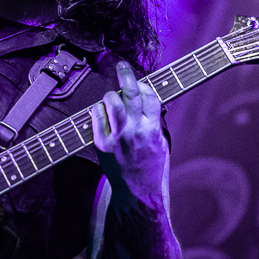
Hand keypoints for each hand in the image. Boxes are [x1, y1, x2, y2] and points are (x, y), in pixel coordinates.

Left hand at [91, 61, 167, 194]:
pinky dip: (98, 109)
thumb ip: (154, 122)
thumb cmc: (151, 167)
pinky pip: (97, 118)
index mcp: (153, 130)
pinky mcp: (102, 145)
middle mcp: (136, 131)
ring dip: (111, 94)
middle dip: (126, 75)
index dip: (144, 85)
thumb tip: (148, 100)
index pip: (150, 97)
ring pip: (112, 103)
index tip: (140, 81)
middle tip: (122, 66)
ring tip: (112, 94)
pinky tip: (101, 110)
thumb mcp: (162, 143)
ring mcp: (118, 138)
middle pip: (131, 94)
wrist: (138, 193)